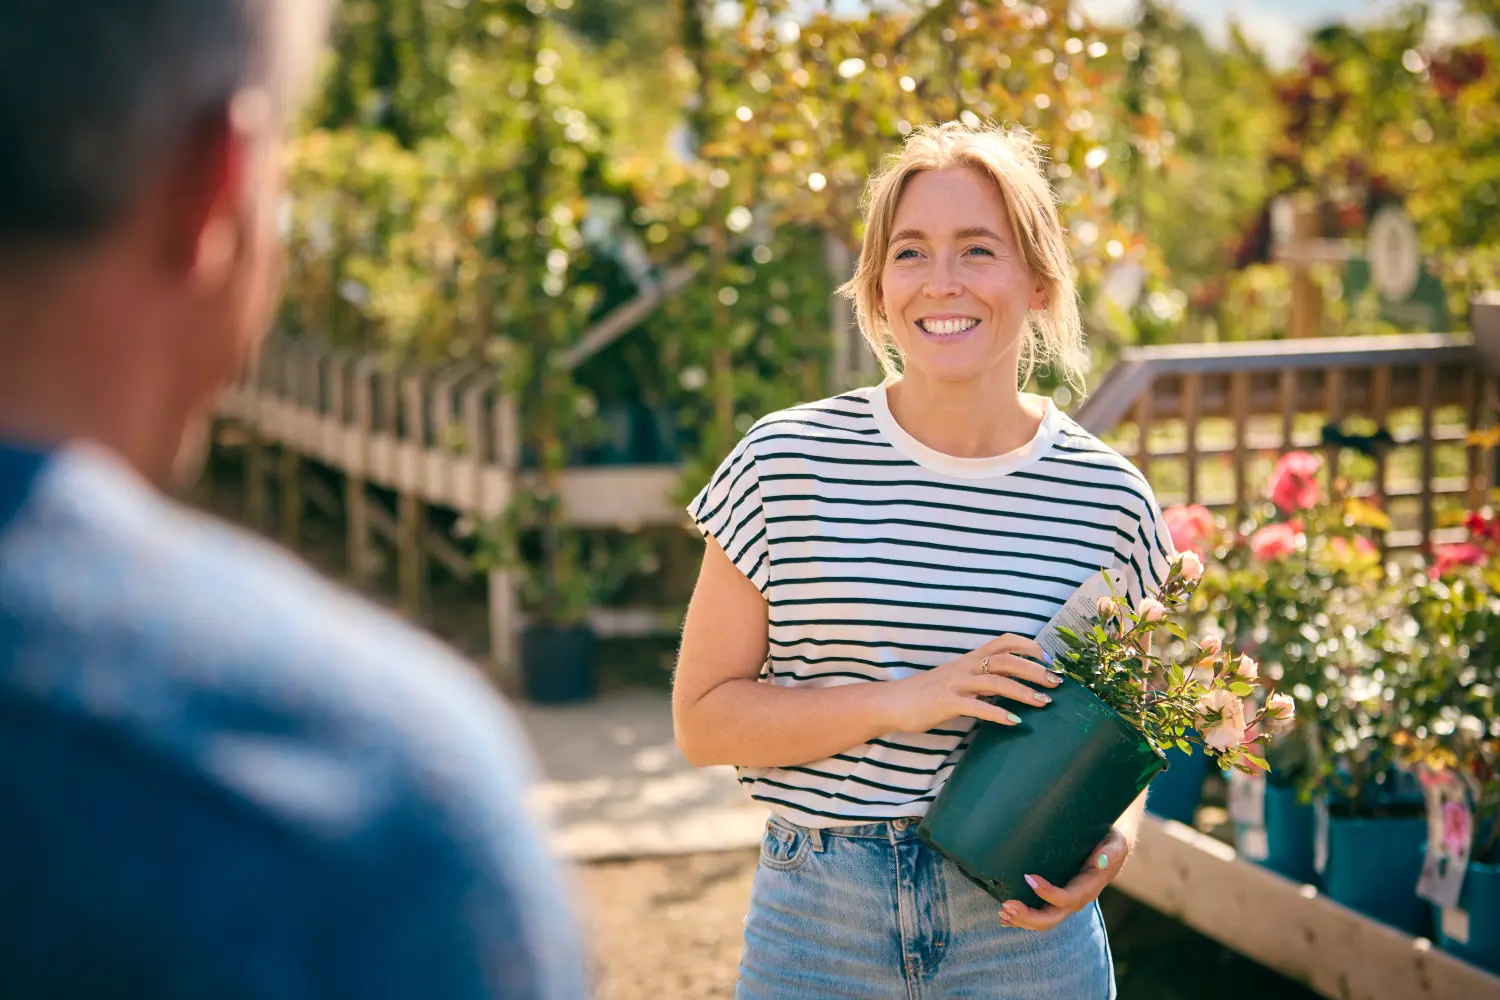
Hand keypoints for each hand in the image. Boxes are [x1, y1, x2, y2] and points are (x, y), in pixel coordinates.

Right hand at [880, 634, 1061, 733]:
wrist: (892, 702)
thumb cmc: (925, 693)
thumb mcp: (955, 680)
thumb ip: (980, 680)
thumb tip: (1009, 686)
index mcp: (968, 660)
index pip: (1002, 642)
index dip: (1027, 646)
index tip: (1047, 658)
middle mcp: (964, 667)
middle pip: (1005, 660)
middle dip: (1034, 669)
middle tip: (1056, 681)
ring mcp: (955, 684)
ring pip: (995, 681)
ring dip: (1023, 691)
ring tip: (1044, 702)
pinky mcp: (946, 703)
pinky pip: (977, 707)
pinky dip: (998, 714)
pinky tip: (1015, 722)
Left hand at [999, 827, 1128, 931]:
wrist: (1109, 846)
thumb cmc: (1110, 842)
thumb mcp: (1116, 844)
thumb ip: (1112, 852)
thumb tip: (1102, 860)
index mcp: (1089, 888)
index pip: (1067, 899)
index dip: (1048, 893)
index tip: (1029, 877)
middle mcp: (1076, 899)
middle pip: (1052, 917)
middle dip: (1028, 916)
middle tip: (1007, 906)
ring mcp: (1065, 902)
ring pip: (1044, 920)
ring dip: (1022, 920)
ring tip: (1002, 912)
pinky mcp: (1055, 899)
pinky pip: (1039, 914)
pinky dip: (1021, 918)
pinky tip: (1004, 917)